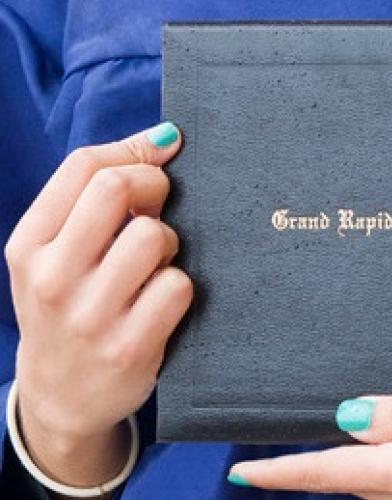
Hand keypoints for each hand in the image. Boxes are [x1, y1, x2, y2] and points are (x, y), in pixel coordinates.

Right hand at [4, 122, 191, 489]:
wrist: (62, 396)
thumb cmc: (67, 308)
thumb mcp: (53, 255)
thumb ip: (92, 198)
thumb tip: (163, 138)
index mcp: (29, 245)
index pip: (83, 166)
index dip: (134, 152)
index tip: (160, 158)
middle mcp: (52, 278)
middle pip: (116, 188)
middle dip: (154, 186)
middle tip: (161, 206)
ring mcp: (90, 315)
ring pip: (153, 236)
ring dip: (170, 242)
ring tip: (159, 261)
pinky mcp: (130, 347)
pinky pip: (178, 286)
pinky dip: (182, 285)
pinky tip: (166, 298)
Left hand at [229, 394, 391, 499]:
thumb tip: (349, 418)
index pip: (329, 473)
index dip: (283, 471)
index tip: (242, 471)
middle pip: (343, 483)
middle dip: (304, 469)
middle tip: (269, 454)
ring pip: (368, 489)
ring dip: (337, 472)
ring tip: (314, 448)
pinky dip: (374, 474)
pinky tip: (380, 453)